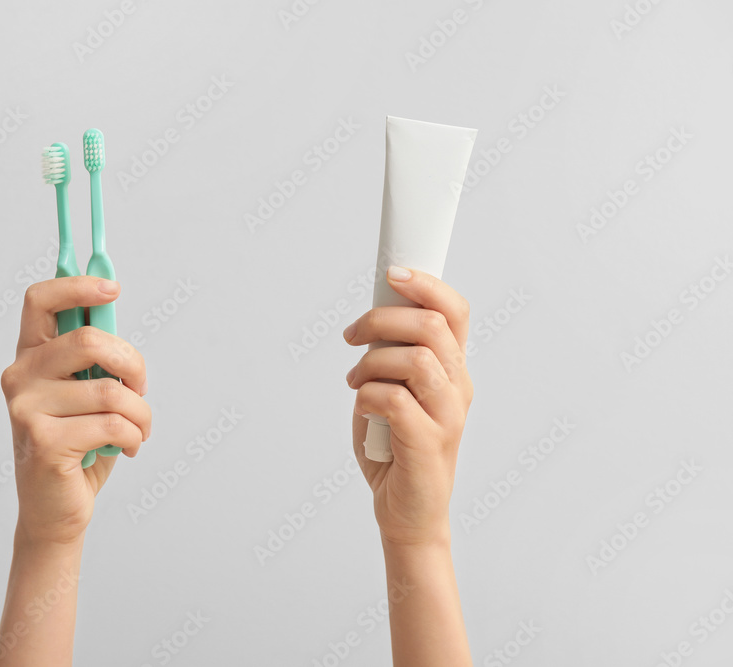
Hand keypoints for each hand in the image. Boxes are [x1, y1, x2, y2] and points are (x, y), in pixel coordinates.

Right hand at [0, 276, 150, 546]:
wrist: (55, 509)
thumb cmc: (79, 446)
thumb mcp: (88, 392)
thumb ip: (95, 356)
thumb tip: (112, 305)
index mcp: (30, 356)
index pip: (40, 300)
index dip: (77, 285)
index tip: (113, 287)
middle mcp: (20, 377)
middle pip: (88, 340)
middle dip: (132, 364)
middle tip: (140, 388)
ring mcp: (27, 409)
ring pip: (110, 391)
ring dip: (141, 413)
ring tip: (138, 429)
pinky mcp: (44, 441)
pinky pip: (113, 424)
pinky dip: (134, 436)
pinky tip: (128, 447)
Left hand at [344, 267, 472, 546]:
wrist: (406, 513)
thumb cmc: (394, 449)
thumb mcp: (392, 390)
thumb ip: (390, 356)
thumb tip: (372, 318)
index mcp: (452, 370)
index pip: (454, 312)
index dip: (426, 284)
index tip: (392, 272)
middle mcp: (457, 389)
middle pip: (431, 326)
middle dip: (381, 319)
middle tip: (352, 335)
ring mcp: (447, 416)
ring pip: (414, 359)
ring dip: (372, 362)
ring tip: (355, 380)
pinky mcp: (428, 443)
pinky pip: (394, 399)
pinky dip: (368, 395)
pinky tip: (362, 406)